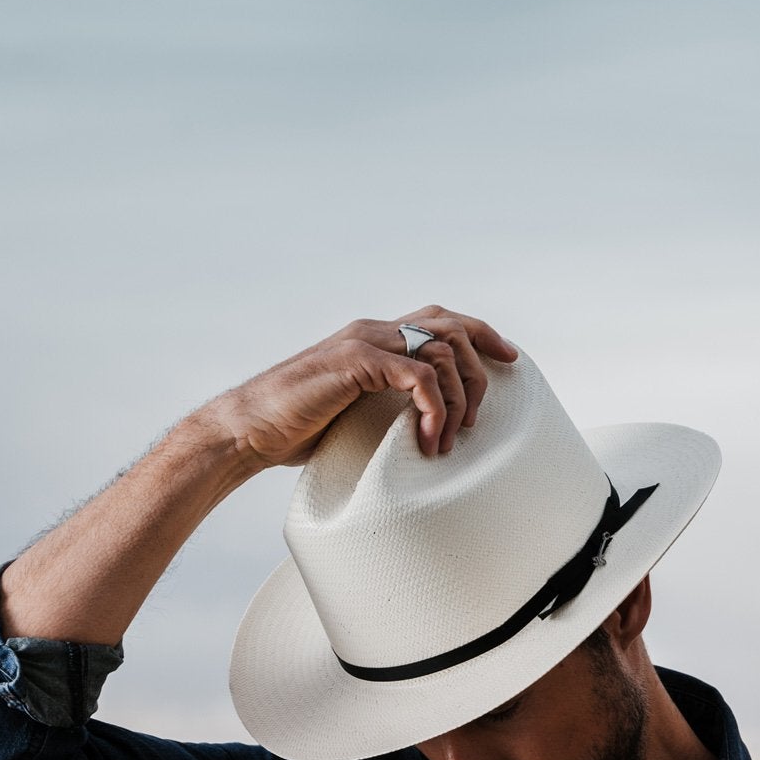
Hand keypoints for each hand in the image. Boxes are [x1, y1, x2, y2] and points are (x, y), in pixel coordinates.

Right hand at [204, 307, 519, 467]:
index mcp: (376, 339)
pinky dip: (436, 408)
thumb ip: (385, 407)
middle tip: (479, 416)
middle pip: (452, 325)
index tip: (509, 359)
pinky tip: (430, 438)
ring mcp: (365, 343)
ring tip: (447, 440)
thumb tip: (419, 432)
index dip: (481, 333)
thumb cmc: (297, 429)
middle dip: (481, 365)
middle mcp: (374, 332)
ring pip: (443, 350)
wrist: (250, 429)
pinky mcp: (357, 363)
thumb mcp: (354, 414)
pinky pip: (419, 375)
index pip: (441, 319)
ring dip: (458, 399)